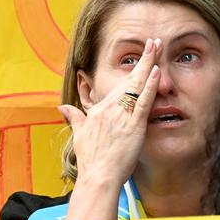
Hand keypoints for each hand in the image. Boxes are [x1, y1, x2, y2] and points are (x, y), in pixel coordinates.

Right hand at [60, 38, 161, 219]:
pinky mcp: (133, 125)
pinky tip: (155, 70)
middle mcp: (109, 108)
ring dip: (148, 63)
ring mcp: (121, 115)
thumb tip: (62, 107)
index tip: (140, 59)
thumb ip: (74, 118)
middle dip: (142, 59)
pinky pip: (143, 100)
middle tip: (152, 42)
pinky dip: (149, 85)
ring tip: (157, 47)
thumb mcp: (79, 135)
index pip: (118, 86)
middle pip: (128, 79)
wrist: (98, 177)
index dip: (131, 71)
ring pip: (137, 84)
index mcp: (99, 110)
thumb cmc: (91, 160)